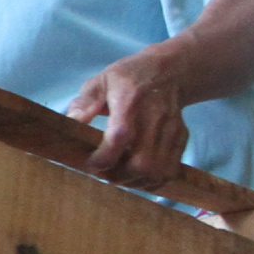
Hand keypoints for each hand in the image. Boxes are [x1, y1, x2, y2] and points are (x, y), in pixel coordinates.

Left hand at [65, 42, 193, 186]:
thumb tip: (72, 121)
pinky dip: (152, 181)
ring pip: (157, 172)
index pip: (120, 137)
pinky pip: (169, 171)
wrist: (169, 71)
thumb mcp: (102, 81)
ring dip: (135, 182)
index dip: (104, 158)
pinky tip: (137, 176)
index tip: (91, 164)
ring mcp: (171, 130)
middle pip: (142, 163)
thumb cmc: (129, 78)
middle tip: (104, 174)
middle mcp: (154, 117)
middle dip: (119, 176)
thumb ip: (85, 102)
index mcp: (130, 100)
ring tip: (120, 176)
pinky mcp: (181, 138)